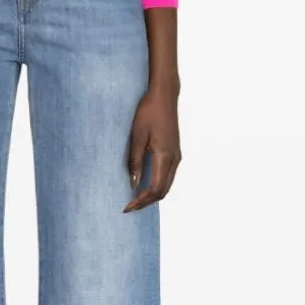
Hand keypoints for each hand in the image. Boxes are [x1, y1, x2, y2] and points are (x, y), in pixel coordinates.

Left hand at [124, 88, 180, 211]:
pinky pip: (167, 176)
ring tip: (135, 199)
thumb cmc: (148, 112)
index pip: (155, 189)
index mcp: (165, 156)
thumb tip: (133, 184)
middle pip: (163, 191)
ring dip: (152, 195)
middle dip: (146, 202)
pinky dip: (157, 186)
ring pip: (166, 185)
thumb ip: (135, 161)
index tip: (127, 207)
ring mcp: (176, 156)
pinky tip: (144, 185)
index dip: (141, 201)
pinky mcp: (174, 152)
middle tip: (129, 208)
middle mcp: (174, 159)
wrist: (164, 96)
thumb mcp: (137, 136)